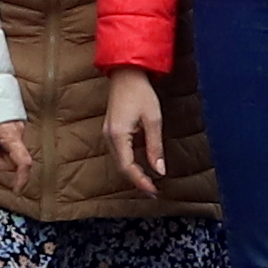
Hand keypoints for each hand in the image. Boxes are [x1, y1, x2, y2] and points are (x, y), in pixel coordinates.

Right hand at [93, 67, 164, 186]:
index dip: (140, 182)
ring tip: (149, 183)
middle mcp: (108, 138)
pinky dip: (130, 163)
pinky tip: (141, 167)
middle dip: (137, 181)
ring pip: (119, 161)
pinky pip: (119, 153)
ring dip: (133, 173)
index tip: (153, 192)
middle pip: (121, 167)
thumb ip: (155, 147)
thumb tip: (160, 170)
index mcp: (117, 136)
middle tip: (154, 192)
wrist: (126, 75)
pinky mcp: (110, 131)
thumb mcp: (153, 120)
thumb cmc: (141, 93)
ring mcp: (107, 134)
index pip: (127, 167)